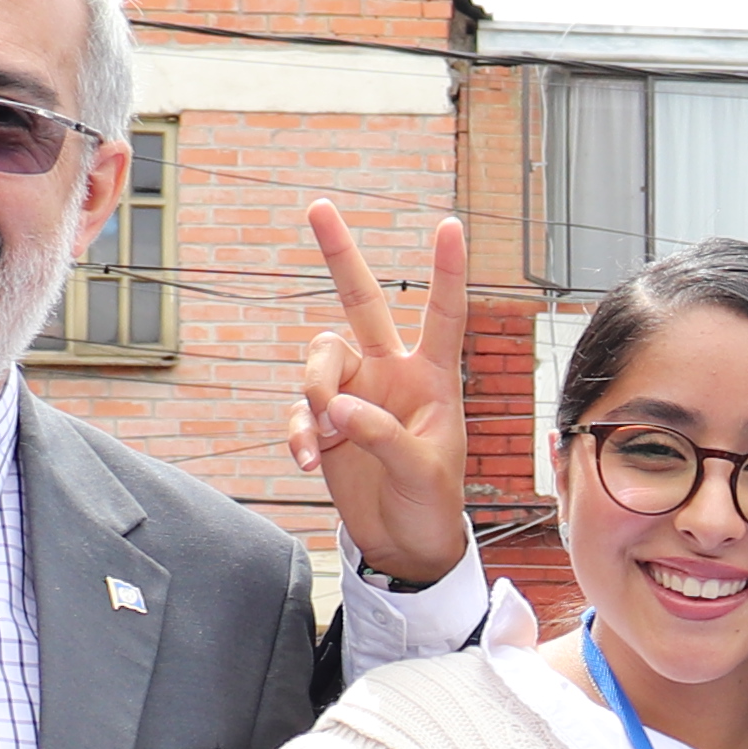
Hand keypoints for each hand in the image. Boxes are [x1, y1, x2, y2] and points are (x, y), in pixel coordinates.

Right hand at [290, 201, 478, 594]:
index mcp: (433, 377)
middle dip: (340, 255)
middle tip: (319, 205)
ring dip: (314, 391)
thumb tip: (338, 406)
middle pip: (361, 302)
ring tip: (327, 436)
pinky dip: (299, 432)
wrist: (403, 543)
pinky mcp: (325, 421)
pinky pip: (300, 409)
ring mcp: (355, 392)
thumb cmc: (432, 505)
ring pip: (318, 358)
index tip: (449, 224)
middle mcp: (391, 372)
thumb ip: (382, 435)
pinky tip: (309, 461)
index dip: (445, 271)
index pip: (443, 314)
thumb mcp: (421, 472)